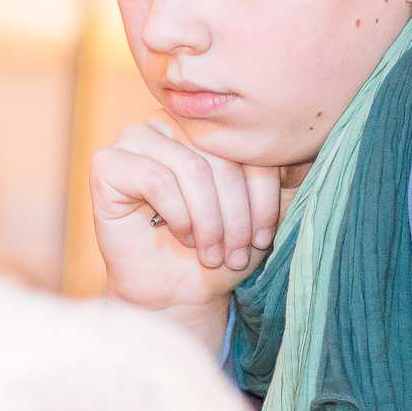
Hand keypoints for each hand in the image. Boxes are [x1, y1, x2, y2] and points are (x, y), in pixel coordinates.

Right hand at [87, 118, 286, 314]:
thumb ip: (284, 178)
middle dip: (235, 214)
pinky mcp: (107, 163)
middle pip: (219, 157)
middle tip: (237, 254)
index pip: (247, 144)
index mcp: (208, 124)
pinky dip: (177, 216)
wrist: (177, 289)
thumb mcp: (263, 212)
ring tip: (213, 253)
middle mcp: (170, 121)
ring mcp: (134, 138)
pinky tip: (181, 237)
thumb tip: (304, 155)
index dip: (263, 193)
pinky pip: (154, 180)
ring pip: (191, 169)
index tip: (266, 237)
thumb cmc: (220, 248)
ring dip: (209, 221)